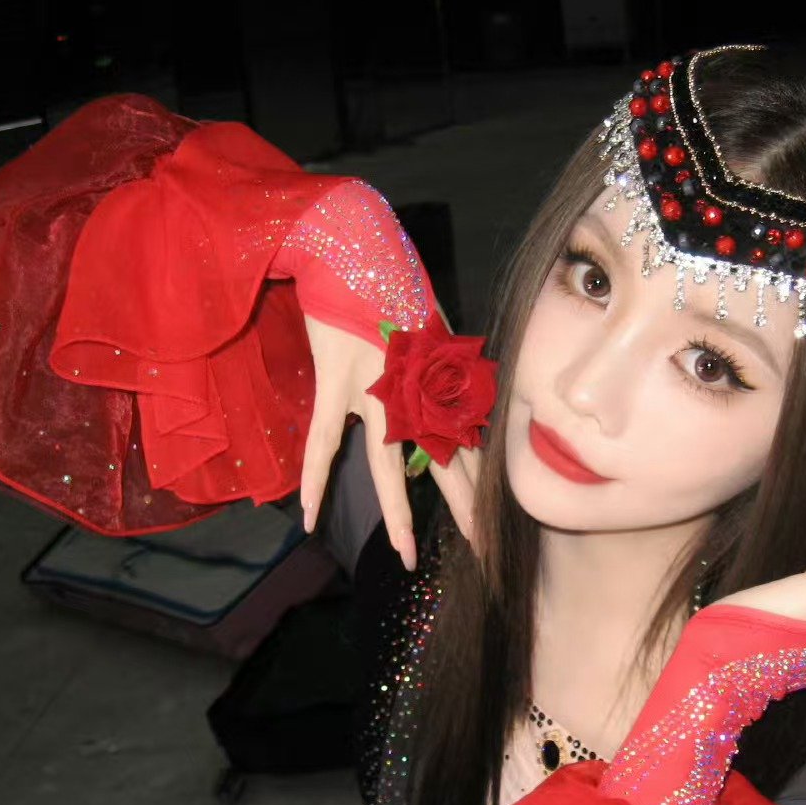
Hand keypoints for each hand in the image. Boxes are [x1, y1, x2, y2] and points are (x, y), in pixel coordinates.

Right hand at [300, 306, 482, 569]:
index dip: (482, 488)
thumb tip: (448, 410)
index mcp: (440, 385)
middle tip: (484, 554)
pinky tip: (310, 518)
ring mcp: (377, 391)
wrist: (355, 248)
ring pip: (392, 466)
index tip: (495, 524)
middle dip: (466, 511)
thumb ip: (438, 375)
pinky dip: (316, 479)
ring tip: (407, 556)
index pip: (468, 449)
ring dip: (400, 514)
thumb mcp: (431, 332)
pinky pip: (324, 440)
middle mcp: (417, 394)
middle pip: (446, 465)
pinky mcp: (338, 380)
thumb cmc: (393, 285)